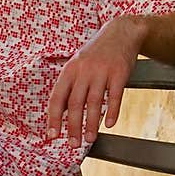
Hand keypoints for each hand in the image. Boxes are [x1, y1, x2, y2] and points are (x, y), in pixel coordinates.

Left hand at [46, 16, 146, 147]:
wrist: (121, 31)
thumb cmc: (96, 52)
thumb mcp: (78, 63)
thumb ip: (70, 85)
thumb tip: (60, 112)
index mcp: (69, 70)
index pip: (57, 97)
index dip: (53, 118)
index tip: (52, 135)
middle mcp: (83, 70)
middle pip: (74, 103)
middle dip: (72, 126)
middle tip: (73, 144)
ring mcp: (102, 71)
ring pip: (94, 102)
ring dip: (91, 124)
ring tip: (89, 139)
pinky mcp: (119, 72)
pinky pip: (115, 96)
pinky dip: (112, 112)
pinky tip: (110, 124)